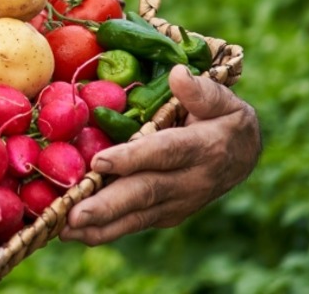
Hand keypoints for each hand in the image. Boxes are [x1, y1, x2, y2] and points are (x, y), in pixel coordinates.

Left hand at [62, 63, 259, 244]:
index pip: (165, 152)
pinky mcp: (166, 214)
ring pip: (136, 215)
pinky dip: (104, 231)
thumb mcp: (224, 100)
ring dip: (99, 225)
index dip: (133, 158)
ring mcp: (178, 203)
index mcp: (204, 148)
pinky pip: (134, 223)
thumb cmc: (226, 120)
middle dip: (107, 205)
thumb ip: (201, 91)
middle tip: (74, 214)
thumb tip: (177, 75)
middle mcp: (191, 181)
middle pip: (145, 192)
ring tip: (64, 229)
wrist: (245, 157)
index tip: (100, 162)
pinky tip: (74, 233)